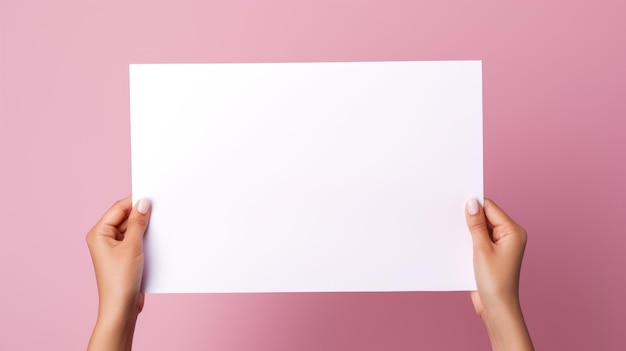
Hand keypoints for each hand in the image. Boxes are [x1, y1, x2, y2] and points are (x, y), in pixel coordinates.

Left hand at [86, 196, 150, 350]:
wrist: (122, 307)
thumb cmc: (120, 280)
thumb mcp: (132, 246)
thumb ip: (138, 223)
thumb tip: (143, 202)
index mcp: (99, 233)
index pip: (118, 208)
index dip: (135, 201)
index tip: (153, 195)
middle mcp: (105, 239)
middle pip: (126, 217)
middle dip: (142, 214)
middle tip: (161, 208)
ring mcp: (115, 248)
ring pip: (133, 229)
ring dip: (146, 227)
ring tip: (161, 224)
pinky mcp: (125, 256)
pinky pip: (137, 240)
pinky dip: (147, 238)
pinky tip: (158, 237)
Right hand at [465, 198, 532, 350]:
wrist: (496, 308)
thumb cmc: (495, 282)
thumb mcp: (481, 249)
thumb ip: (476, 225)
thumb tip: (471, 203)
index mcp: (513, 231)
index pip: (491, 208)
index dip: (474, 205)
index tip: (456, 203)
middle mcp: (509, 236)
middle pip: (486, 217)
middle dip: (470, 218)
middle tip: (452, 217)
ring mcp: (501, 245)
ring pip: (480, 229)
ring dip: (468, 231)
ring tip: (455, 233)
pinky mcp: (492, 254)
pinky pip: (479, 240)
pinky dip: (469, 240)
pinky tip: (458, 244)